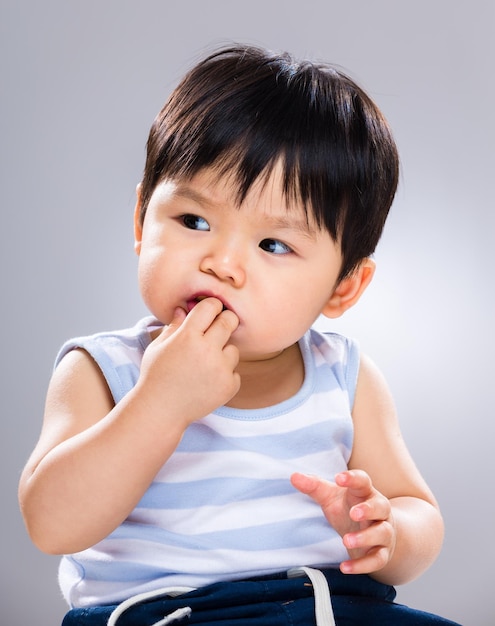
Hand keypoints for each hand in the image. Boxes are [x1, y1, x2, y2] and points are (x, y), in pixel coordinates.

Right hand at [138, 297, 239, 424]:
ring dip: (223, 353)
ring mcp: (220, 369)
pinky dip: (225, 376)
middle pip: (230, 321)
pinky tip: (207, 382)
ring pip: (234, 349)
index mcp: (188, 336)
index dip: (212, 306)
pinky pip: (235, 372)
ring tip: (205, 365)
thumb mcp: (159, 347)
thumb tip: (184, 308)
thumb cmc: (156, 376)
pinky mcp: (229, 386)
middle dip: (225, 321)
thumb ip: (174, 326)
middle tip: (218, 328)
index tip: (211, 311)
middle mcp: (207, 350)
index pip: (211, 306)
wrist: (161, 410)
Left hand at [291, 469, 395, 575]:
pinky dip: (362, 565)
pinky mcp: (382, 553)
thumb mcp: (331, 497)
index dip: (353, 478)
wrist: (375, 534)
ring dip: (366, 537)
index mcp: (365, 492)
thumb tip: (293, 476)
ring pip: (382, 533)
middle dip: (368, 510)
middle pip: (380, 506)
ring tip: (346, 541)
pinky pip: (377, 559)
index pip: (363, 481)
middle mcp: (379, 511)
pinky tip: (344, 567)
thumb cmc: (349, 509)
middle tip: (353, 513)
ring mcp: (384, 531)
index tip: (338, 478)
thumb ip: (314, 486)